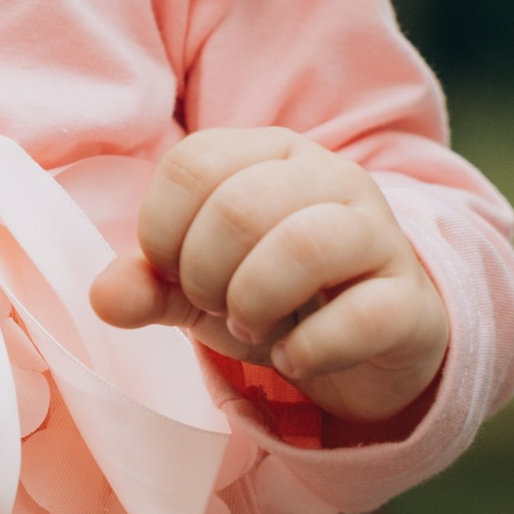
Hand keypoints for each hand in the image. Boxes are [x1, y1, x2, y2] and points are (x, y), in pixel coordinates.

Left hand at [88, 128, 448, 425]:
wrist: (369, 344)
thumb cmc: (276, 297)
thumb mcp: (200, 288)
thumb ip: (149, 284)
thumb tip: (103, 297)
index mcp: (268, 153)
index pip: (192, 165)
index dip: (162, 231)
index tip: (172, 272)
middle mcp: (329, 176)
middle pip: (238, 208)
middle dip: (204, 274)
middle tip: (213, 306)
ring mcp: (378, 233)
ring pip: (304, 245)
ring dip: (254, 300)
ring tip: (247, 327)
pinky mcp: (410, 299)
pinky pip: (362, 315)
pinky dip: (309, 349)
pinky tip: (293, 360)